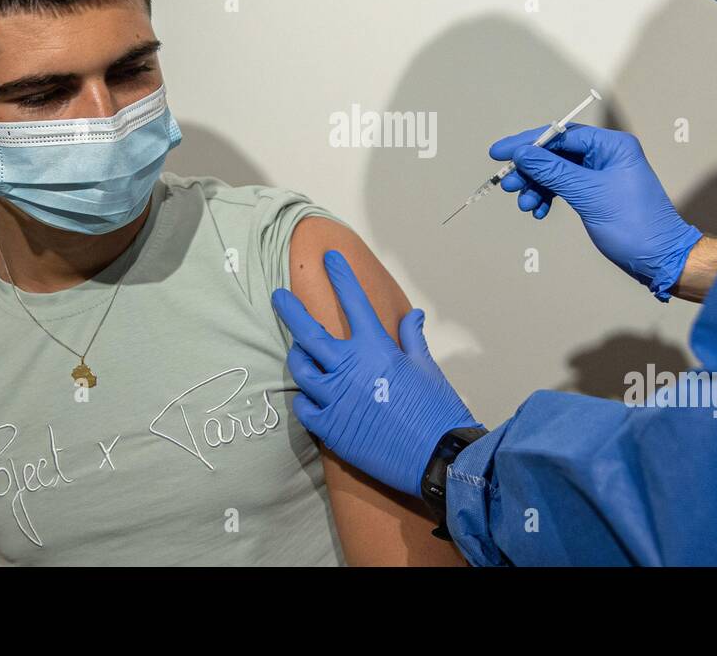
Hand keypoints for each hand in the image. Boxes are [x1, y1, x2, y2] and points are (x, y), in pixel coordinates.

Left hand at [272, 250, 478, 496]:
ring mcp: (336, 398)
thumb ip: (412, 338)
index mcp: (376, 349)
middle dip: (290, 309)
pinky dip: (305, 398)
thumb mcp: (427, 369)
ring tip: (299, 353)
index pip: (354, 302)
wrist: (437, 457)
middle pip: (309, 332)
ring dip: (298, 357)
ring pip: (301, 369)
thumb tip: (413, 314)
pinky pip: (303, 406)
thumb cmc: (437, 411)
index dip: (341, 276)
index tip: (330, 258)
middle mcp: (350, 368)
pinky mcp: (330, 428)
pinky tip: (310, 396)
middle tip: (279, 297)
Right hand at [489, 124, 702, 300]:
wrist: (659, 258)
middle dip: (531, 169)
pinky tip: (539, 210)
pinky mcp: (597, 193)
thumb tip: (523, 154)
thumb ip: (553, 171)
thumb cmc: (634, 224)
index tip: (500, 152)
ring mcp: (602, 174)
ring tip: (525, 204)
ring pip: (558, 172)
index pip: (561, 135)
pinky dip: (549, 197)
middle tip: (509, 184)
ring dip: (537, 186)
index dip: (528, 143)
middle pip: (556, 153)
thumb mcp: (588, 195)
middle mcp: (607, 155)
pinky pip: (565, 188)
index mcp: (612, 145)